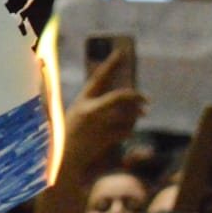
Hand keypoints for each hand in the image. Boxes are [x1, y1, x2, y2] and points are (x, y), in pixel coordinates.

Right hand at [61, 48, 146, 181]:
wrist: (64, 160)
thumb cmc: (71, 136)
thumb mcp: (80, 115)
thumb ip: (98, 105)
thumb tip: (126, 98)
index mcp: (81, 100)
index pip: (99, 77)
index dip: (111, 63)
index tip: (123, 51)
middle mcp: (89, 110)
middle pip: (121, 97)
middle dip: (136, 98)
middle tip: (146, 100)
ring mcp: (98, 124)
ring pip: (127, 115)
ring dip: (133, 117)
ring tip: (129, 120)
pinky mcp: (105, 137)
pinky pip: (126, 130)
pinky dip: (128, 130)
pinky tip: (120, 134)